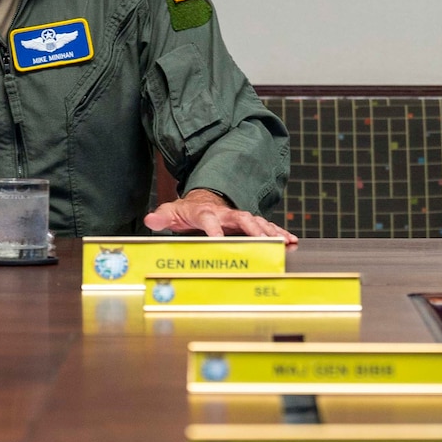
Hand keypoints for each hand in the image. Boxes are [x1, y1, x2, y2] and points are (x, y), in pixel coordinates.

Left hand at [144, 188, 297, 243]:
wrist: (203, 200)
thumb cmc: (187, 210)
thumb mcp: (171, 212)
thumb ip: (161, 217)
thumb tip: (150, 219)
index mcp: (205, 211)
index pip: (209, 218)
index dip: (214, 229)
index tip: (219, 241)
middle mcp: (225, 212)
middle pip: (241, 218)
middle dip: (253, 229)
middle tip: (264, 241)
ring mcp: (238, 217)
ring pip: (257, 222)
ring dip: (270, 231)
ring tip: (283, 241)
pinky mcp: (247, 223)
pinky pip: (265, 227)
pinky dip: (278, 232)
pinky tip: (291, 240)